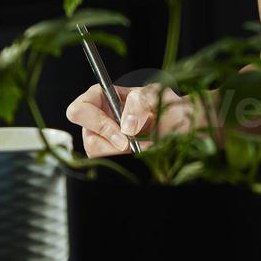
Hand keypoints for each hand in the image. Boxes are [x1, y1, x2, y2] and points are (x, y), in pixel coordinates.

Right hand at [64, 83, 191, 156]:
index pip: (80, 110)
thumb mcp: (155, 96)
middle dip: (115, 146)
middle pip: (89, 139)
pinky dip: (127, 161)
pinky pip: (110, 164)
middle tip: (136, 145)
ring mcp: (102, 139)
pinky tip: (142, 153)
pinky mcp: (110, 154)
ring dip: (125, 155)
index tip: (123, 134)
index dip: (97, 124)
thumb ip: (139, 104)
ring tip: (146, 147)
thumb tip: (127, 127)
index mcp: (100, 97)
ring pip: (99, 156)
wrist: (180, 122)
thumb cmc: (165, 103)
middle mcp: (97, 119)